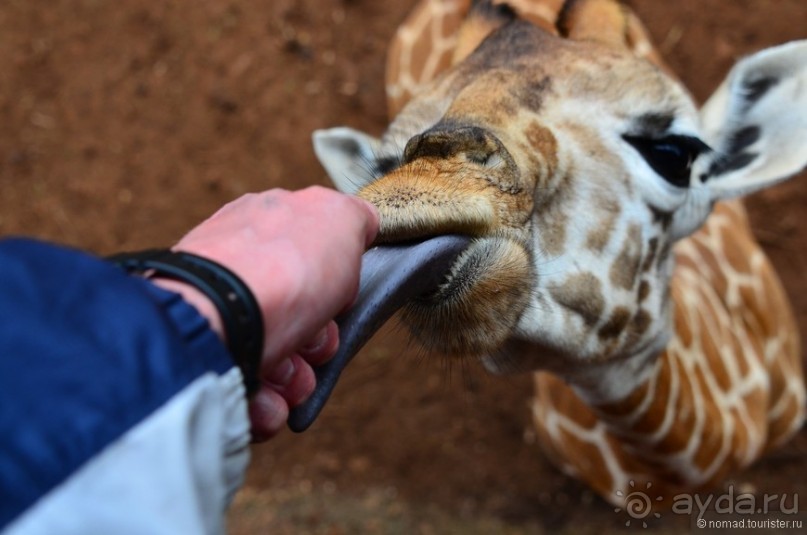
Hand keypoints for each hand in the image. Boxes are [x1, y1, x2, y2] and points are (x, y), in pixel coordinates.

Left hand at [152, 186, 377, 439]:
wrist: (214, 320)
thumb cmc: (280, 269)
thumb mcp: (340, 220)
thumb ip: (354, 218)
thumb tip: (362, 223)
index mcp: (264, 224)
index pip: (314, 258)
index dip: (337, 286)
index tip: (341, 299)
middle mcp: (238, 267)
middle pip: (301, 316)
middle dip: (318, 343)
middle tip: (314, 345)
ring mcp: (219, 314)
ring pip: (281, 361)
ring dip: (296, 380)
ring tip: (284, 376)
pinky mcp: (204, 360)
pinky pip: (251, 391)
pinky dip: (265, 401)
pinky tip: (263, 395)